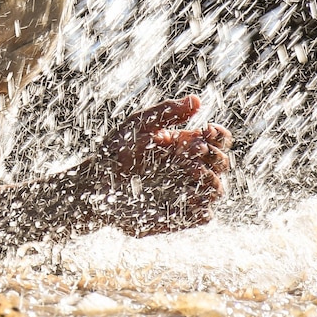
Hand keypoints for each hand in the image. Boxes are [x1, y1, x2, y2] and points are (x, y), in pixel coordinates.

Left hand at [79, 95, 231, 235]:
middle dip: (214, 155)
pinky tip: (184, 194)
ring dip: (209, 178)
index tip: (206, 130)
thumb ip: (167, 112)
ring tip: (190, 170)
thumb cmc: (114, 152)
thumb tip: (197, 100)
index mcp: (184, 145)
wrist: (94, 186)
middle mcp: (189, 169)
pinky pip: (204, 215)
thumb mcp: (138, 125)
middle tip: (194, 149)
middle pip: (222, 163)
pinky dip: (201, 205)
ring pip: (218, 189)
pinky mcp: (179, 216)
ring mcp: (186, 193)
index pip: (218, 140)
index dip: (219, 135)